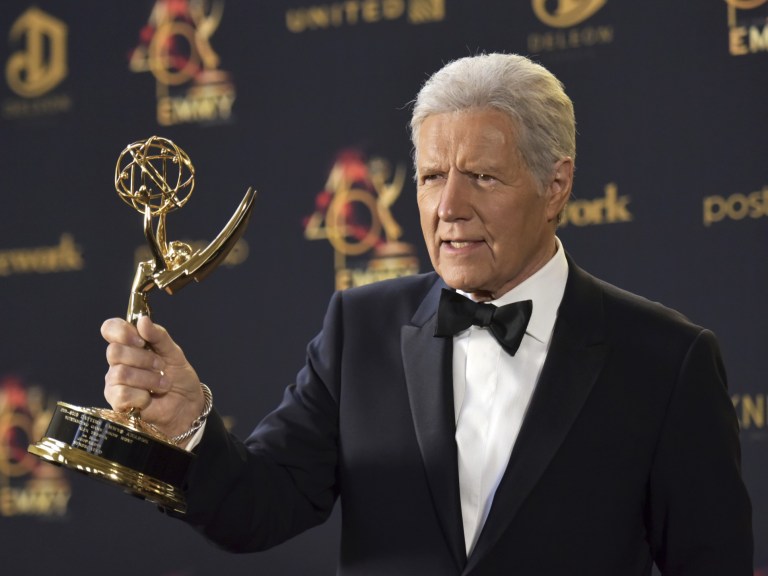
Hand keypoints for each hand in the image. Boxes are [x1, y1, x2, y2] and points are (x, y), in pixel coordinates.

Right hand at [102, 316, 204, 440]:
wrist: (187, 404)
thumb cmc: (178, 377)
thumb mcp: (174, 352)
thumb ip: (159, 336)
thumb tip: (143, 320)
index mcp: (130, 345)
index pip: (110, 329)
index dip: (122, 331)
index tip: (141, 340)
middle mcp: (118, 362)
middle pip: (114, 352)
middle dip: (144, 359)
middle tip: (160, 366)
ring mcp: (115, 383)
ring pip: (120, 373)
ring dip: (149, 379)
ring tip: (163, 384)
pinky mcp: (117, 403)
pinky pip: (122, 394)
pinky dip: (143, 396)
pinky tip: (151, 397)